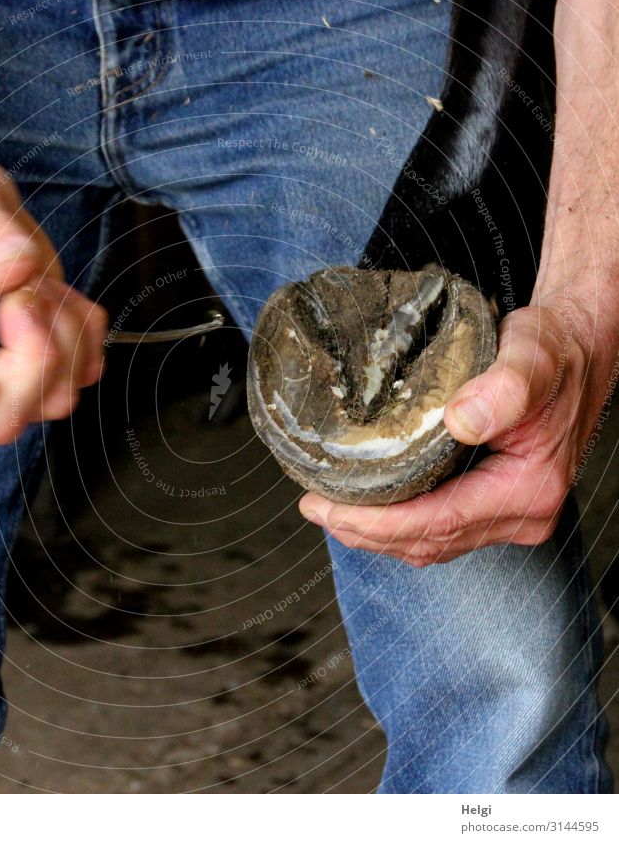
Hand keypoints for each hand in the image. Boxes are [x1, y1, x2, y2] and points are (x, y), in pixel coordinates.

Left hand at [298, 303, 611, 565]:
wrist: (578, 349)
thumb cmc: (554, 351)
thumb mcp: (532, 360)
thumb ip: (503, 390)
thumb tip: (462, 421)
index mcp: (528, 491)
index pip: (437, 522)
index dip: (375, 523)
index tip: (325, 506)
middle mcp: (522, 515)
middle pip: (428, 542)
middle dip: (365, 532)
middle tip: (313, 507)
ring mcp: (510, 515)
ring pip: (432, 543)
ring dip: (377, 534)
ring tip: (329, 511)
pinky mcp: (497, 504)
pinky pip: (441, 528)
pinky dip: (399, 524)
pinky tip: (369, 507)